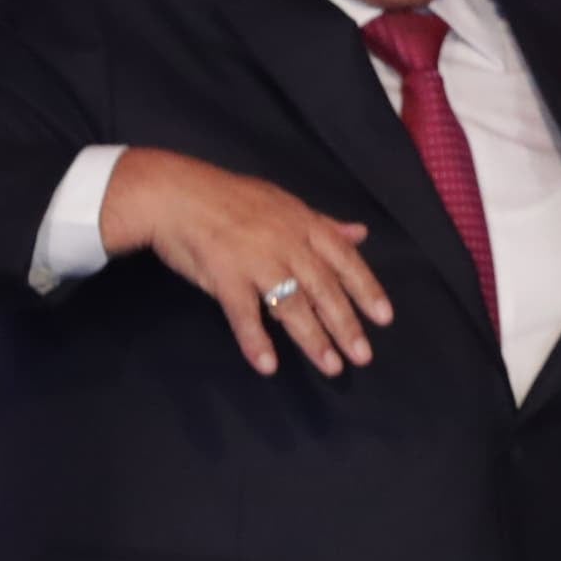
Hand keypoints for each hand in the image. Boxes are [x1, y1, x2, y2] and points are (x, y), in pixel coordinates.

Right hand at [101, 146, 395, 379]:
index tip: (384, 318)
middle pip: (324, 288)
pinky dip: (256, 340)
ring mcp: (256, 260)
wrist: (176, 194)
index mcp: (304, 224)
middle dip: (346, 324)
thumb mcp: (284, 204)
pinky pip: (244, 314)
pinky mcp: (225, 276)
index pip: (344, 259)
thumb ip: (323, 224)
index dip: (366, 289)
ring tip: (330, 366)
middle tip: (362, 356)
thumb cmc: (230, 200)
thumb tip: (361, 233)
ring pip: (292, 305)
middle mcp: (287, 243)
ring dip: (313, 339)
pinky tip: (268, 365)